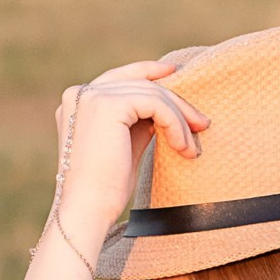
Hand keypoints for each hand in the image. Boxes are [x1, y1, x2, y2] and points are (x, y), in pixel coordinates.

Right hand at [50, 60, 210, 249]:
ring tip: (190, 147)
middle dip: (175, 101)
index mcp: (77, 101)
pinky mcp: (108, 105)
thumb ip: (137, 121)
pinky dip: (174, 124)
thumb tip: (164, 108)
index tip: (174, 73)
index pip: (119, 77)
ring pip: (151, 93)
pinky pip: (155, 104)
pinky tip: (182, 147)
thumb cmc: (106, 188)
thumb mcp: (124, 145)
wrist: (89, 209)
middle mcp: (80, 94)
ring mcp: (92, 97)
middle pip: (139, 83)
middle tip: (201, 123)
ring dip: (179, 119)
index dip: (147, 70)